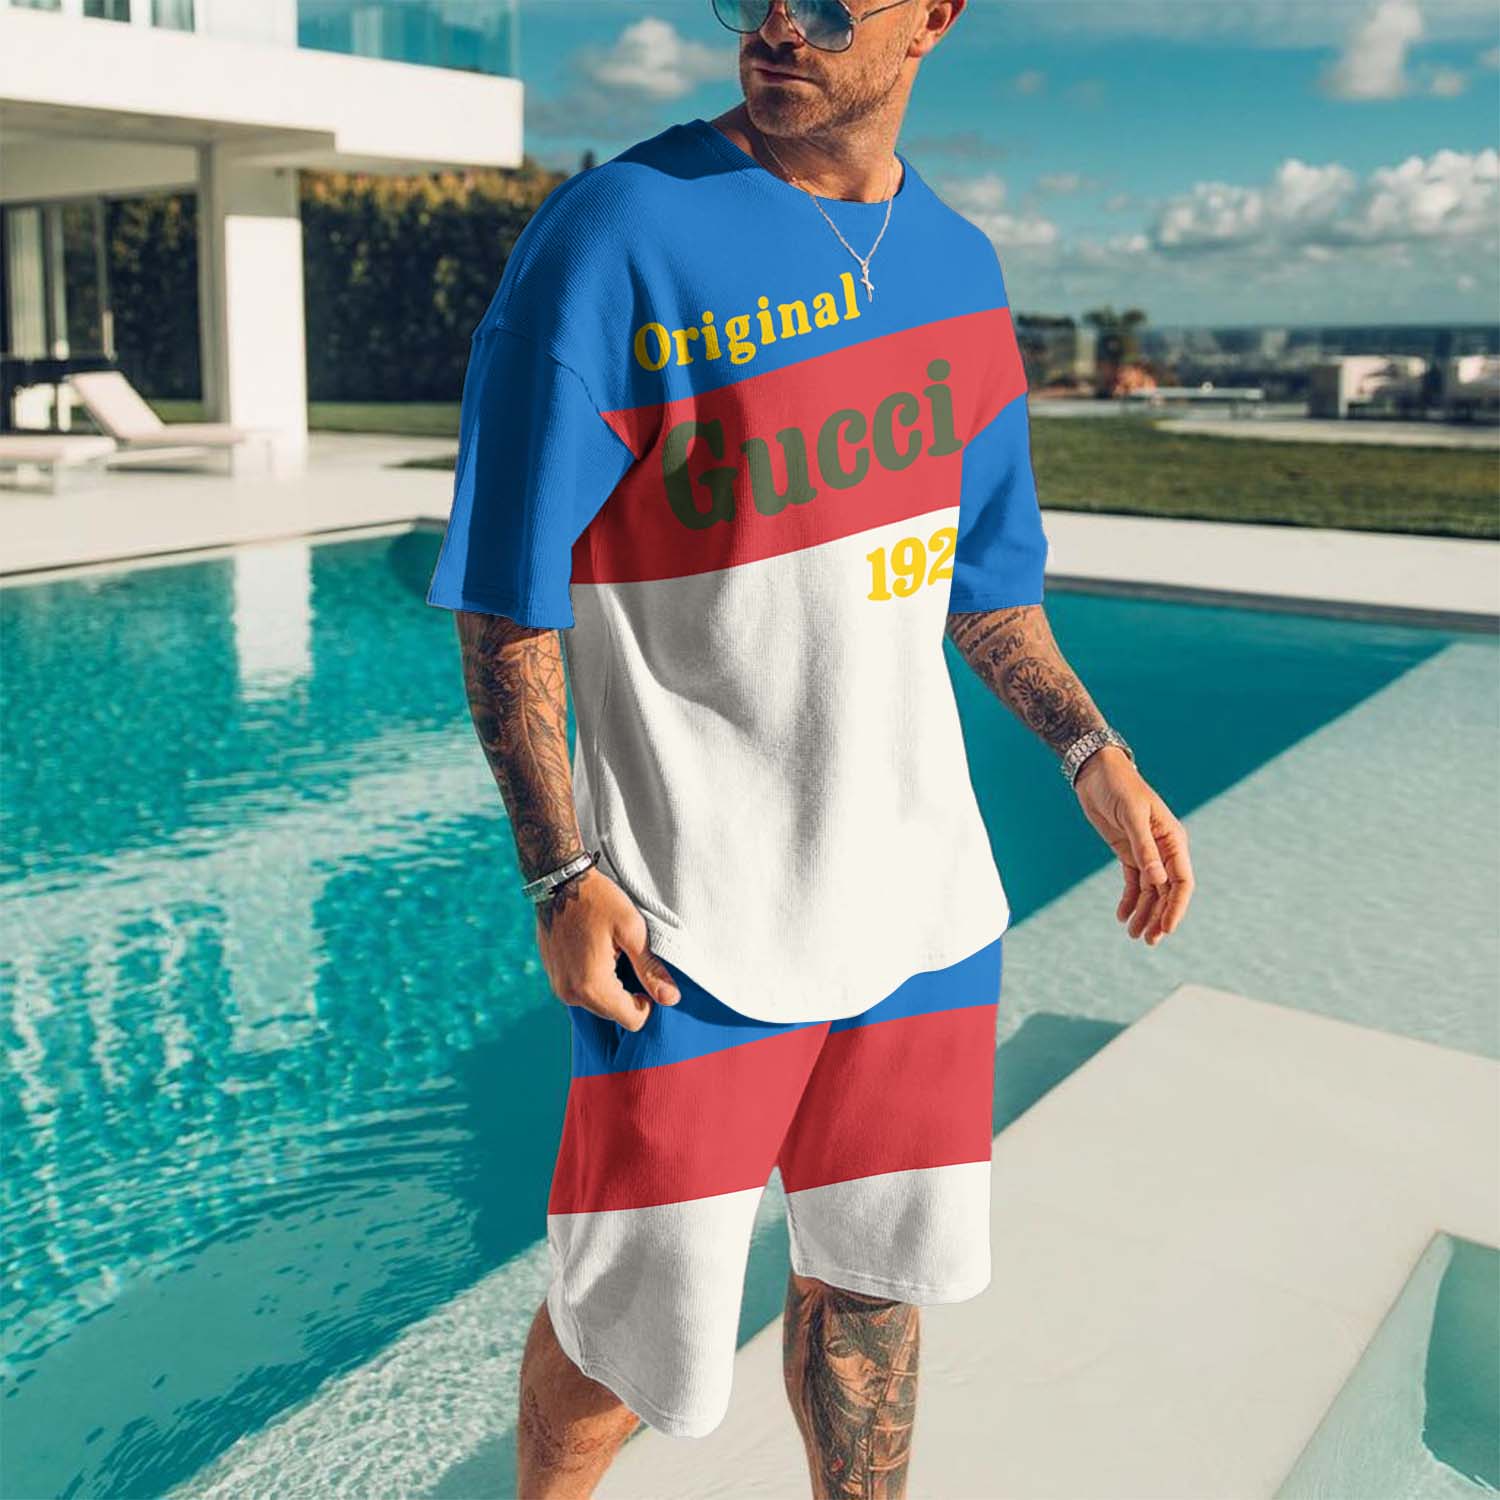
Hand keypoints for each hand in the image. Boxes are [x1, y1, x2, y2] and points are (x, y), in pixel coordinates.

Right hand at [534, 866, 680, 1028]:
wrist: (558, 880)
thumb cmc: (598, 900)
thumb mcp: (632, 931)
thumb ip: (650, 970)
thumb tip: (671, 999)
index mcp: (592, 987)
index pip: (632, 1020)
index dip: (647, 1002)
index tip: (645, 973)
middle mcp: (570, 994)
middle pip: (613, 1013)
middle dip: (626, 993)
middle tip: (627, 956)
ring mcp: (558, 986)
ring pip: (597, 1003)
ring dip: (609, 986)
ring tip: (610, 951)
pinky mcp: (552, 976)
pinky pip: (580, 991)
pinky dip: (592, 979)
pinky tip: (595, 951)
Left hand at [1073, 747, 1193, 945]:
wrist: (1098, 772)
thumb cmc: (1120, 787)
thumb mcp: (1132, 816)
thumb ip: (1144, 848)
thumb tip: (1158, 880)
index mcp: (1173, 840)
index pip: (1182, 881)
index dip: (1176, 907)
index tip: (1166, 928)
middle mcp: (1164, 850)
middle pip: (1167, 892)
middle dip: (1159, 917)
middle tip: (1147, 940)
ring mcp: (1146, 853)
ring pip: (1150, 891)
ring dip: (1144, 913)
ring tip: (1133, 934)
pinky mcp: (1129, 853)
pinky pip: (1133, 882)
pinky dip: (1129, 900)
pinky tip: (1121, 915)